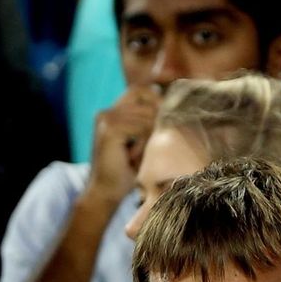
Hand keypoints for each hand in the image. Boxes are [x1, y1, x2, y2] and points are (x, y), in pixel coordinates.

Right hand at [87, 83, 161, 204]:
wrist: (106, 191)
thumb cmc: (129, 169)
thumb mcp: (143, 142)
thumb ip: (151, 124)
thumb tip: (174, 107)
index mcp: (113, 112)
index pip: (140, 90)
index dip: (157, 99)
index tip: (169, 118)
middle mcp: (107, 112)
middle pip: (144, 99)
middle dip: (156, 119)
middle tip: (152, 142)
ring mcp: (106, 119)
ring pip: (146, 117)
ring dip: (150, 137)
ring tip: (138, 154)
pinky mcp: (109, 130)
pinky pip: (141, 129)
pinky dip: (143, 144)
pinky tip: (133, 157)